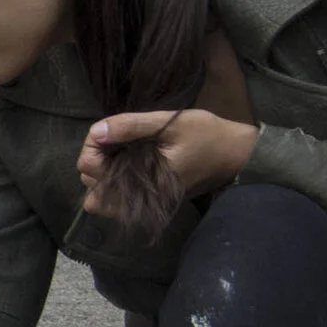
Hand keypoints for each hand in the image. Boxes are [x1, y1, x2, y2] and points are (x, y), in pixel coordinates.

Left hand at [77, 110, 256, 218]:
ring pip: (101, 197)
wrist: (236, 155)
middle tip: (112, 141)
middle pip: (91, 186)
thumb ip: (131, 126)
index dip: (90, 148)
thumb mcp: (169, 123)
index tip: (105, 132)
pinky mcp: (151, 200)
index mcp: (141, 178)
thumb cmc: (206, 136)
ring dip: (102, 173)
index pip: (90, 171)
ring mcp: (145, 202)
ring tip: (119, 151)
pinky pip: (118, 200)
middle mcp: (139, 197)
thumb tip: (96, 131)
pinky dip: (114, 182)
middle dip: (94, 161)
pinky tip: (127, 162)